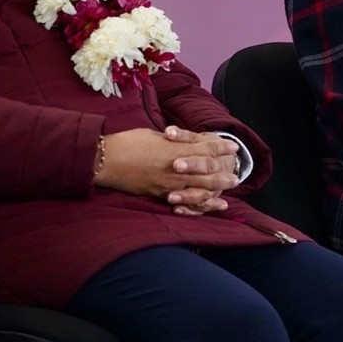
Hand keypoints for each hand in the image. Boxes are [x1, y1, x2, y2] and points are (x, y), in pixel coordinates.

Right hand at [96, 127, 239, 212]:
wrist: (105, 160)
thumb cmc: (127, 142)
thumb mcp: (153, 135)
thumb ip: (171, 141)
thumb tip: (182, 141)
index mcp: (175, 148)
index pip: (205, 148)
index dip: (221, 148)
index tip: (233, 147)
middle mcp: (175, 167)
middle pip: (207, 171)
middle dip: (223, 173)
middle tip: (237, 176)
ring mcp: (167, 183)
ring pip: (198, 188)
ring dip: (215, 190)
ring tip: (227, 193)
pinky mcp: (158, 194)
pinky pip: (182, 201)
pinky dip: (196, 204)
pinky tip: (205, 207)